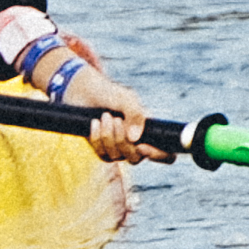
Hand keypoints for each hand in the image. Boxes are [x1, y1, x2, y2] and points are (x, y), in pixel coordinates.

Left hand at [32, 36, 154, 161]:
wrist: (82, 91)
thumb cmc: (108, 93)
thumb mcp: (126, 98)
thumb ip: (135, 114)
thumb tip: (135, 139)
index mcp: (150, 131)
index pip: (166, 154)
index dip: (159, 155)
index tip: (142, 146)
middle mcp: (137, 143)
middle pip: (136, 157)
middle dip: (122, 140)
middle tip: (115, 118)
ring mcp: (119, 148)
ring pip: (118, 156)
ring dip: (108, 136)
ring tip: (104, 116)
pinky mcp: (102, 149)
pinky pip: (102, 155)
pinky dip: (97, 139)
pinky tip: (94, 123)